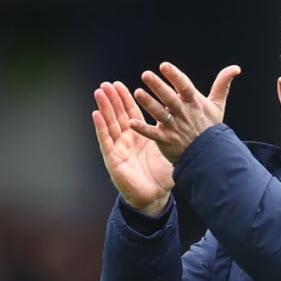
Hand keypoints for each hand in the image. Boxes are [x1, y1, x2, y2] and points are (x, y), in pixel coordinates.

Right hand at [92, 81, 173, 215]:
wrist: (156, 197)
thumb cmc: (162, 175)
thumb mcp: (168, 149)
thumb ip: (172, 132)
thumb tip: (185, 116)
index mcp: (141, 136)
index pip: (132, 113)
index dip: (126, 99)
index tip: (120, 84)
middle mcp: (128, 140)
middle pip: (119, 115)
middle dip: (112, 99)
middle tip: (107, 83)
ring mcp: (119, 149)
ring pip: (110, 124)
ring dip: (104, 107)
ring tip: (99, 92)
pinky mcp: (113, 159)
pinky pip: (105, 140)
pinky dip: (100, 127)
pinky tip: (96, 114)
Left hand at [129, 62, 240, 163]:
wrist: (209, 154)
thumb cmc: (210, 126)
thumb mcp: (218, 104)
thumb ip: (223, 84)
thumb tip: (236, 68)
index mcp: (194, 103)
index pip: (185, 87)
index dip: (175, 76)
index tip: (164, 66)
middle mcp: (184, 114)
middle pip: (170, 98)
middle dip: (159, 86)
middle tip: (146, 74)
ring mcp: (174, 127)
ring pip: (160, 114)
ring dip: (149, 103)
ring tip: (138, 92)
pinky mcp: (166, 140)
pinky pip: (152, 134)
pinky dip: (143, 129)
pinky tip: (131, 122)